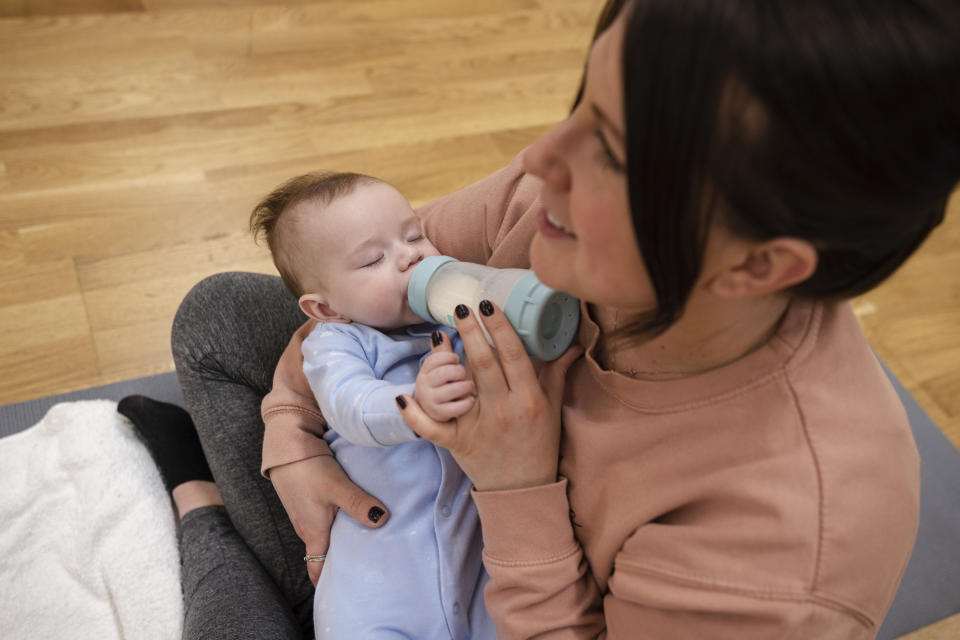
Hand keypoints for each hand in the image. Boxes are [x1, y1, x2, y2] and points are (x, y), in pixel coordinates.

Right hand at [269, 454, 387, 585]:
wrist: (286, 446)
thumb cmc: (309, 470)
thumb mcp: (338, 487)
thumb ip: (359, 504)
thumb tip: (382, 521)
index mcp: (312, 532)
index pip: (316, 567)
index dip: (327, 582)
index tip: (343, 591)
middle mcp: (307, 527)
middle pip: (323, 553)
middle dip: (340, 563)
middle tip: (365, 568)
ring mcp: (305, 514)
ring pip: (324, 535)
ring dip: (340, 541)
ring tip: (365, 544)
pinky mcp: (308, 500)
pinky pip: (323, 520)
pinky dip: (337, 524)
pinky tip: (353, 518)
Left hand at [397, 301, 582, 491]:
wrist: (522, 491)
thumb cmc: (539, 445)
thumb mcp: (552, 409)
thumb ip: (557, 374)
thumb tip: (571, 345)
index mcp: (528, 399)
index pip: (513, 355)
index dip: (500, 327)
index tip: (487, 304)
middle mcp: (503, 411)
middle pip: (483, 364)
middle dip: (470, 333)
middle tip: (460, 308)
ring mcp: (478, 427)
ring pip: (456, 389)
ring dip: (443, 362)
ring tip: (438, 336)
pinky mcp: (458, 444)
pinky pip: (433, 428)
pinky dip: (414, 414)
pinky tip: (402, 395)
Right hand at [413, 333, 475, 421]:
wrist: (436, 420)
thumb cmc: (444, 390)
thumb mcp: (441, 371)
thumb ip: (442, 353)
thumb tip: (440, 333)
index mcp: (424, 372)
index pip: (436, 358)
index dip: (450, 358)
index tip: (455, 360)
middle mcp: (423, 387)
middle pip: (446, 371)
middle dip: (459, 372)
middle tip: (463, 376)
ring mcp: (430, 403)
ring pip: (454, 387)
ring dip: (465, 386)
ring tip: (469, 388)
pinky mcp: (439, 417)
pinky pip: (458, 406)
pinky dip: (466, 402)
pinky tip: (470, 400)